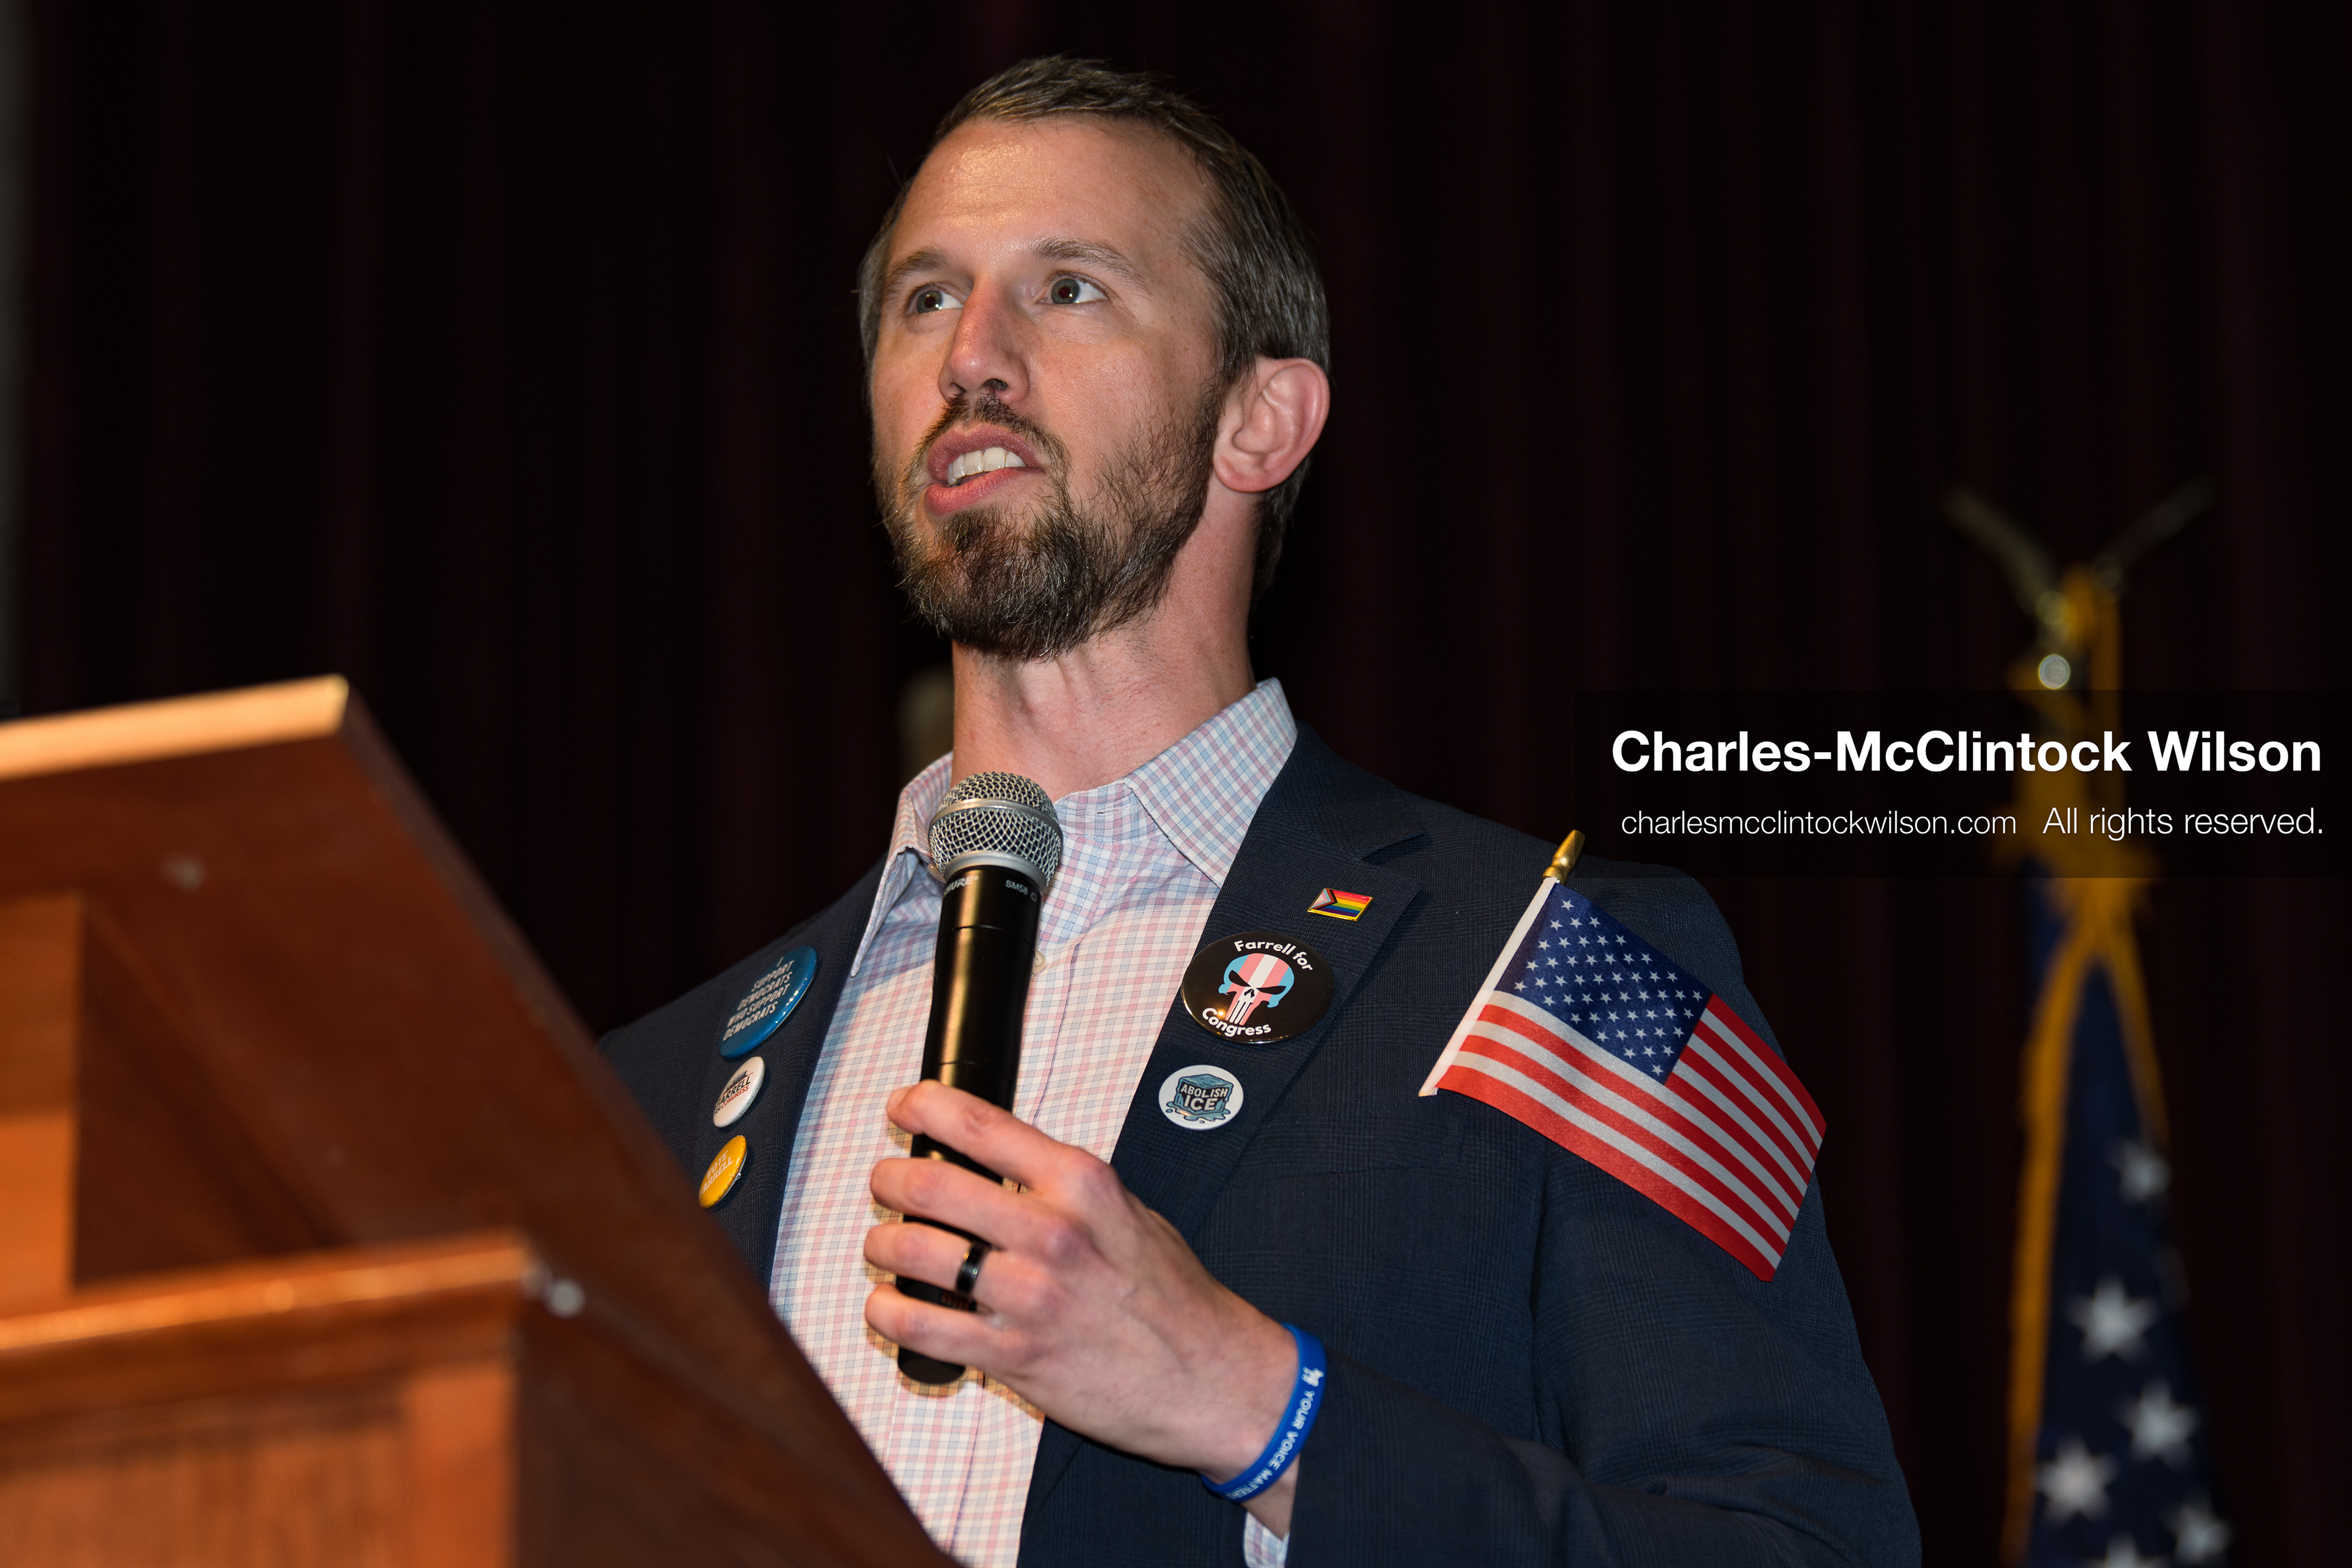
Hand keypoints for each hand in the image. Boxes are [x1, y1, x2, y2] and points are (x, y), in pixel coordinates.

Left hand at [864, 1081, 1303, 1533]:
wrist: (1210, 1378)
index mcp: (1080, 1184)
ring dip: (882, 1244)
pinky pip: (921, 1325)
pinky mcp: (1013, 1356)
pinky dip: (888, 1311)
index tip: (904, 1107)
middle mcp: (1052, 1232)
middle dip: (890, 1178)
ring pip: (913, 1251)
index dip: (923, 1107)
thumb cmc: (1172, 1297)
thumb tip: (995, 1159)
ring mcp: (1029, 1296)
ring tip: (884, 1245)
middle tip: (886, 1182)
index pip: (979, 1125)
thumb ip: (1063, 1184)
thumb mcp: (1129, 1211)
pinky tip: (890, 1305)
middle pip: (930, 1184)